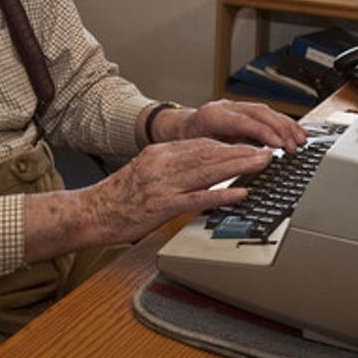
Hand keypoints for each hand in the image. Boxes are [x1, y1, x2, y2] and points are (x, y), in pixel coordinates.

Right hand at [82, 138, 266, 244]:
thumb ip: (171, 168)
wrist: (91, 212)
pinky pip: (198, 198)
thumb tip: (200, 167)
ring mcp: (163, 185)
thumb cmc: (118, 197)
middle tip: (266, 152)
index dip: (229, 145)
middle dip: (242, 152)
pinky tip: (240, 193)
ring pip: (208, 171)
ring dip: (239, 167)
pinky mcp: (162, 206)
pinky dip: (222, 194)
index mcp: (159, 154)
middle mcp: (163, 164)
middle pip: (210, 154)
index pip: (201, 145)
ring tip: (262, 165)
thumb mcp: (144, 172)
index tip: (250, 145)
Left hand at [156, 100, 306, 150]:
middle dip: (280, 129)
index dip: (264, 133)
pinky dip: (281, 122)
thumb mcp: (198, 150)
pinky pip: (265, 113)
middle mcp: (225, 107)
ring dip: (285, 125)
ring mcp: (234, 106)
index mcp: (212, 116)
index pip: (244, 122)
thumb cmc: (185, 141)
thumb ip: (220, 154)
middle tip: (294, 146)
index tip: (279, 145)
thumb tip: (242, 163)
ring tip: (300, 140)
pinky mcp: (242, 109)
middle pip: (259, 113)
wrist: (177, 126)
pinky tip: (293, 132)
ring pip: (265, 111)